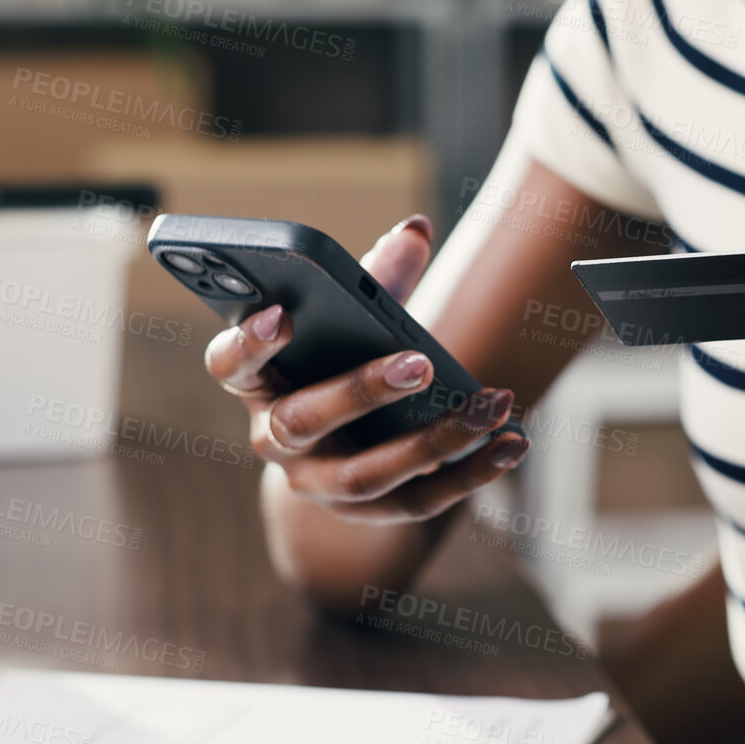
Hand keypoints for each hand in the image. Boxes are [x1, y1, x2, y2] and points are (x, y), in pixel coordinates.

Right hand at [203, 215, 529, 523]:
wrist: (342, 446)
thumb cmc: (338, 362)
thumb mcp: (349, 321)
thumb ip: (375, 280)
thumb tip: (415, 229)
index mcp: (258, 381)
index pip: (231, 365)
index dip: (248, 342)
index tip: (280, 312)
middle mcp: (275, 438)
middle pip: (303, 421)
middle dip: (361, 391)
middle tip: (421, 363)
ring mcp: (317, 484)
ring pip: (366, 474)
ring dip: (435, 440)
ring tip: (492, 405)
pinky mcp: (368, 514)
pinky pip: (419, 501)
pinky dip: (471, 474)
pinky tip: (513, 443)